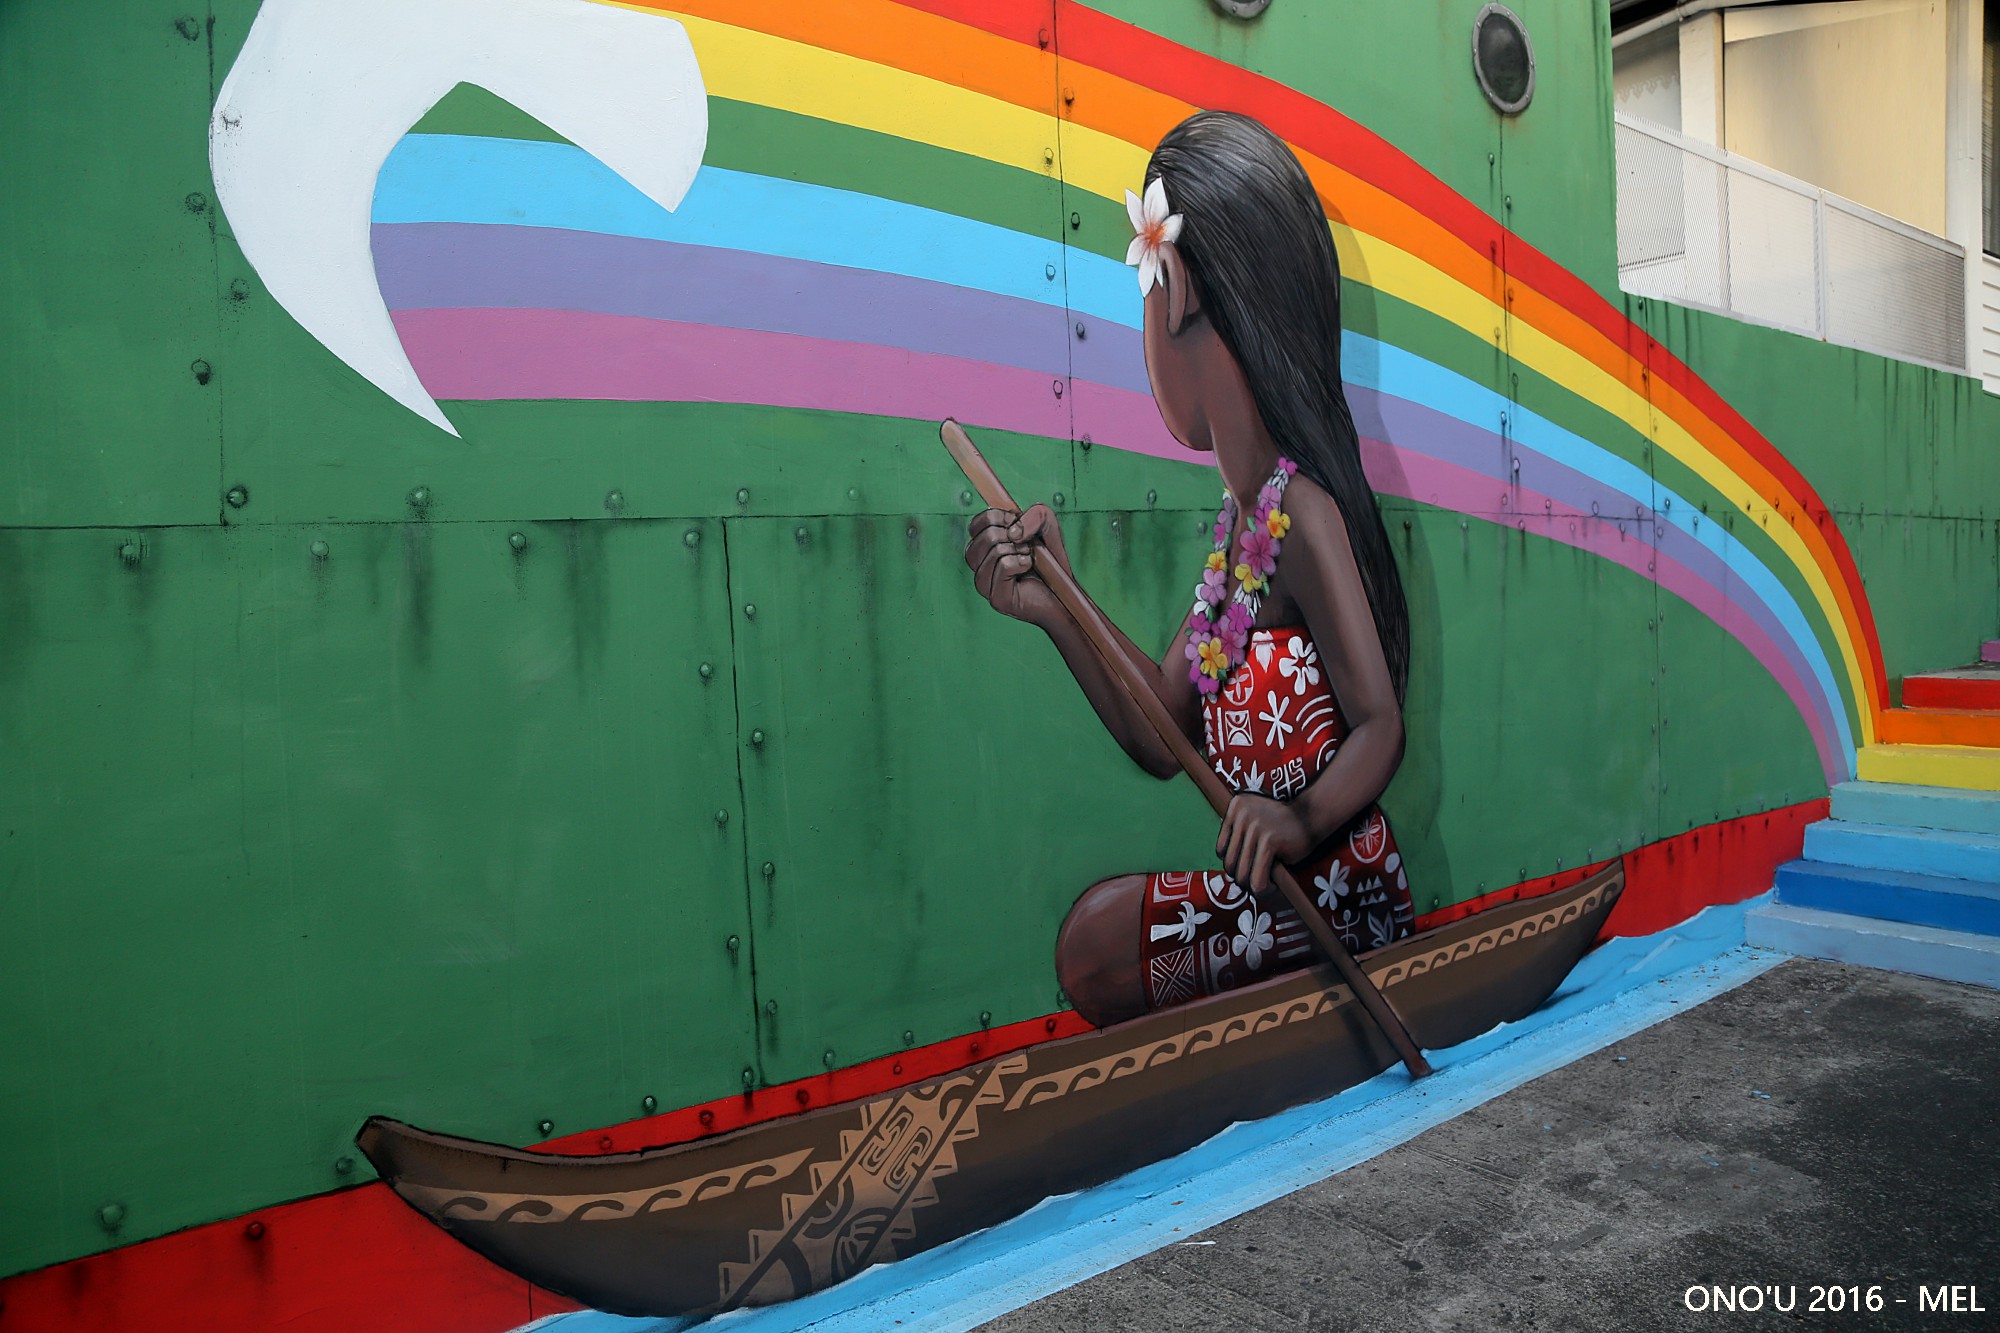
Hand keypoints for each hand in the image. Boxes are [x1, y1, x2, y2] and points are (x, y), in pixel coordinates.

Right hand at [965, 503, 1070, 626]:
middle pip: (985, 536)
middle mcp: (979, 568)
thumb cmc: (1050, 563)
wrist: (1062, 595)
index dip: (999, 518)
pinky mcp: (997, 598)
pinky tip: (1027, 569)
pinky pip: (1004, 566)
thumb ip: (1036, 515)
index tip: (1018, 526)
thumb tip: (1014, 531)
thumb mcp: (1048, 528)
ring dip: (1019, 550)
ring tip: (1028, 559)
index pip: (976, 525)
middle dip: (1013, 536)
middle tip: (1026, 547)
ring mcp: (986, 585)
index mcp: (983, 550)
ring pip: (994, 550)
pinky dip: (1021, 562)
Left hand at [1217, 793, 1311, 892]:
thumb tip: (1228, 869)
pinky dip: (1263, 888)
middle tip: (1256, 882)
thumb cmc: (1283, 825)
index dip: (1235, 863)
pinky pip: (1257, 876)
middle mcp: (1242, 814)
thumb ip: (1240, 836)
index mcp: (1236, 806)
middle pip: (1229, 862)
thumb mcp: (1255, 820)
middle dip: (1241, 878)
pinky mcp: (1268, 840)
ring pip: (1241, 872)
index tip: (1250, 867)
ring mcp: (1254, 826)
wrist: (1312, 816)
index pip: (1221, 849)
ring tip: (1264, 886)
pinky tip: (1272, 887)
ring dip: (1252, 886)